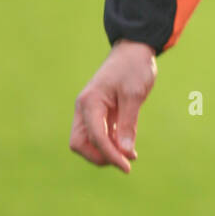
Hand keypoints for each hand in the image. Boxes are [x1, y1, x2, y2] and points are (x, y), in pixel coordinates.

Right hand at [70, 39, 156, 172]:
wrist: (134, 49)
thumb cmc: (134, 67)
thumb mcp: (134, 94)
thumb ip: (128, 124)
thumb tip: (125, 152)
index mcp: (90, 102)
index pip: (95, 137)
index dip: (110, 155)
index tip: (127, 167)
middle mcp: (85, 108)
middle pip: (80, 144)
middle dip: (99, 157)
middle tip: (124, 162)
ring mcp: (90, 111)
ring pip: (88, 142)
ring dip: (106, 152)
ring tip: (129, 156)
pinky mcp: (99, 113)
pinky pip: (99, 135)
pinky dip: (110, 144)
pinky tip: (127, 148)